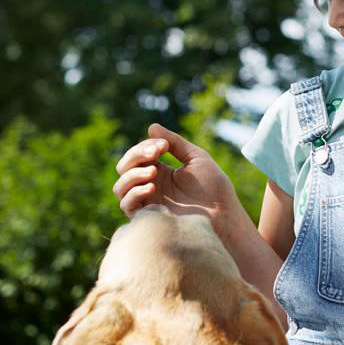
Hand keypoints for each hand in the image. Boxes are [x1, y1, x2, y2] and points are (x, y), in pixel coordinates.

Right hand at [113, 123, 243, 225]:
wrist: (223, 214)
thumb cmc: (214, 187)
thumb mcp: (196, 158)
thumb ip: (175, 143)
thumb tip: (152, 126)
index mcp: (160, 170)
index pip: (138, 154)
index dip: (145, 146)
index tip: (164, 146)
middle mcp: (150, 185)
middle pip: (124, 168)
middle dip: (136, 156)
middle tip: (156, 154)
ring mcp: (148, 202)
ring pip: (120, 187)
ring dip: (133, 175)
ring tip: (154, 172)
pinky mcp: (149, 217)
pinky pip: (127, 205)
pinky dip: (134, 194)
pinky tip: (151, 187)